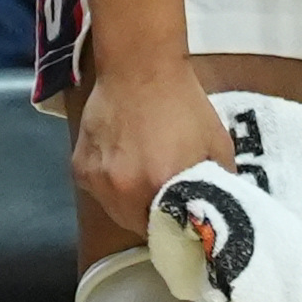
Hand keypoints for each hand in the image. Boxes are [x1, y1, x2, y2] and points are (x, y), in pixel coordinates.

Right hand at [63, 51, 236, 261]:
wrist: (140, 67)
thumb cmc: (183, 103)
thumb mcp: (218, 145)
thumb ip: (219, 184)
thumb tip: (221, 210)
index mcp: (161, 187)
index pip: (168, 234)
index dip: (177, 230)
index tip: (184, 222)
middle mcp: (123, 191)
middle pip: (138, 227)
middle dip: (154, 217)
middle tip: (165, 198)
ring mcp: (97, 180)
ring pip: (115, 211)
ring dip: (130, 203)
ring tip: (143, 177)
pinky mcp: (79, 167)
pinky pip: (98, 191)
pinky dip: (110, 185)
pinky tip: (123, 161)